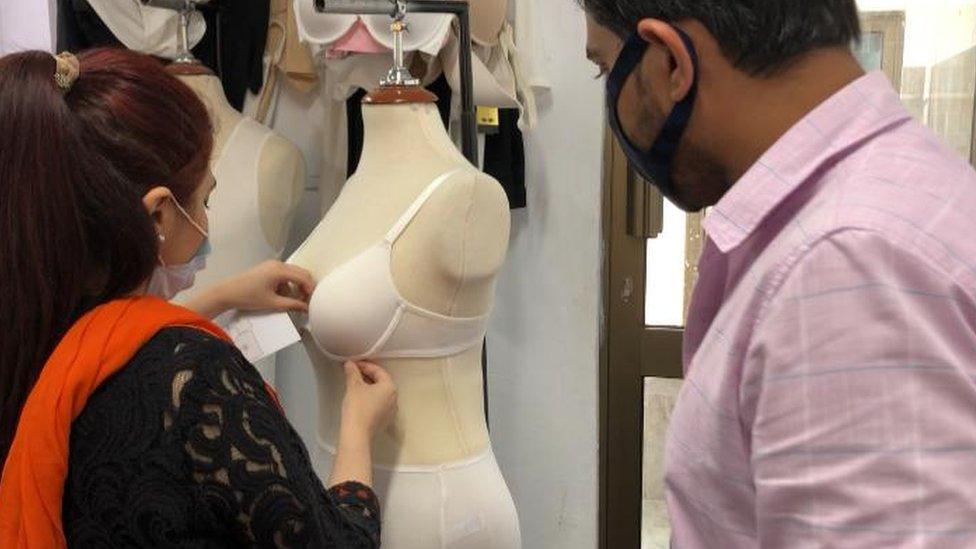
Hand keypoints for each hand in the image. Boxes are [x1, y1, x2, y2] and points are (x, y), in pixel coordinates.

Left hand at [187, 260, 315, 317]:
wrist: (226, 292)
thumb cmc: (248, 297)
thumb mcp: (273, 303)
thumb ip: (292, 305)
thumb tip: (306, 308)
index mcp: (280, 270)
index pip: (303, 277)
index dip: (310, 290)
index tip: (312, 302)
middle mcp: (278, 264)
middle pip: (300, 273)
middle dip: (305, 287)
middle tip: (306, 302)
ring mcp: (272, 265)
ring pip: (293, 274)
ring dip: (297, 287)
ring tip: (295, 302)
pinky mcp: (267, 269)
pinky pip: (284, 275)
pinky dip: (288, 285)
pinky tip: (284, 296)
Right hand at [340, 361, 397, 438]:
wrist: (357, 433)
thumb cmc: (357, 406)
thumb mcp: (353, 386)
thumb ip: (352, 372)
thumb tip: (350, 364)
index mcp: (390, 387)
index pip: (379, 371)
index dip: (365, 365)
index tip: (354, 364)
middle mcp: (394, 398)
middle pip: (381, 382)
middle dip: (367, 375)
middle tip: (354, 372)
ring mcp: (391, 410)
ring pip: (380, 393)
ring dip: (369, 387)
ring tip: (355, 384)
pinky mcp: (385, 420)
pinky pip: (379, 404)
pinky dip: (371, 398)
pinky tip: (360, 398)